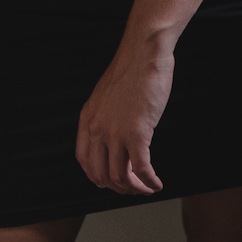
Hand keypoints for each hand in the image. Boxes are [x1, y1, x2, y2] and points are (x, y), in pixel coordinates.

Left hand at [76, 38, 174, 194]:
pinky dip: (149, 182)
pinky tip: (157, 184)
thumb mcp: (108, 96)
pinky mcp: (137, 135)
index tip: (111, 181)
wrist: (144, 53)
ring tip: (146, 189)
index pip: (84, 161)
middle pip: (101, 174)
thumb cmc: (132, 69)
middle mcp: (97, 130)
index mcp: (88, 119)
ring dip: (135, 189)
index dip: (97, 177)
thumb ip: (106, 116)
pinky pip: (142, 170)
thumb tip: (116, 134)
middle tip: (133, 189)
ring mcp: (116, 134)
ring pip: (121, 177)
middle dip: (118, 187)